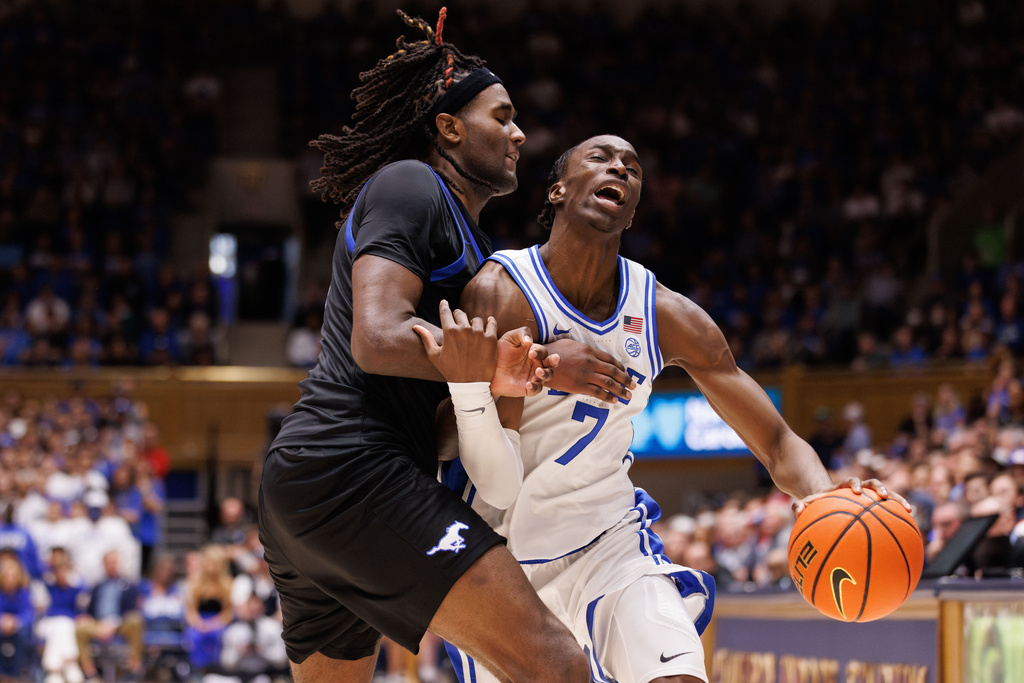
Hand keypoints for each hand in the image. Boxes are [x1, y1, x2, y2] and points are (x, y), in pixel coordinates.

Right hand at [413, 300, 496, 382]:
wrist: (470, 385)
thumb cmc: (450, 371)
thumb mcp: (435, 356)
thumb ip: (426, 338)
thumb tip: (415, 326)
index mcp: (449, 332)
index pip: (446, 312)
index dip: (444, 305)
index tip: (444, 302)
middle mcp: (464, 330)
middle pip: (461, 314)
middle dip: (459, 316)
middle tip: (459, 322)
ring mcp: (478, 334)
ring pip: (476, 319)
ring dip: (474, 323)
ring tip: (473, 330)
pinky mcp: (491, 339)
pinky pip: (492, 323)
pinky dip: (490, 322)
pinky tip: (488, 322)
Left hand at [491, 326, 559, 396]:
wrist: (487, 369)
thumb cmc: (499, 352)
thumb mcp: (509, 338)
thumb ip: (521, 333)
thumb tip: (530, 341)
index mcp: (534, 352)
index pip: (543, 351)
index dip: (540, 351)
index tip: (531, 353)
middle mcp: (536, 364)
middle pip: (552, 363)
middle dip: (554, 360)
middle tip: (554, 358)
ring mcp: (533, 376)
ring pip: (548, 376)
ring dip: (546, 373)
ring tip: (538, 372)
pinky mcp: (527, 388)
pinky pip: (536, 390)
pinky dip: (535, 387)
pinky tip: (528, 384)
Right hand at [542, 339, 635, 402]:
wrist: (539, 361)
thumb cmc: (553, 351)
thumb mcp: (571, 344)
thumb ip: (584, 349)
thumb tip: (594, 354)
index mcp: (589, 351)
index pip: (610, 360)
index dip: (621, 367)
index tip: (626, 373)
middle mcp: (590, 362)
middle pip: (613, 371)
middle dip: (625, 380)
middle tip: (633, 386)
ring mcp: (585, 374)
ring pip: (608, 383)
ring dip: (620, 390)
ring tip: (627, 396)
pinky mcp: (579, 386)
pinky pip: (597, 392)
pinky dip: (607, 396)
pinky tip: (614, 400)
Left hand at [792, 476, 912, 515]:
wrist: (828, 500)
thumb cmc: (818, 503)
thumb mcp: (808, 503)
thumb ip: (801, 505)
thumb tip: (796, 511)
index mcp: (843, 487)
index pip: (850, 481)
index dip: (854, 484)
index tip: (857, 490)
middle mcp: (859, 489)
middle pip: (872, 483)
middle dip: (879, 488)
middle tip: (883, 495)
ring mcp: (869, 496)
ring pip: (886, 494)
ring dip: (896, 499)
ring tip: (909, 509)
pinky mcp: (876, 504)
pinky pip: (890, 508)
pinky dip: (899, 514)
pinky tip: (911, 525)